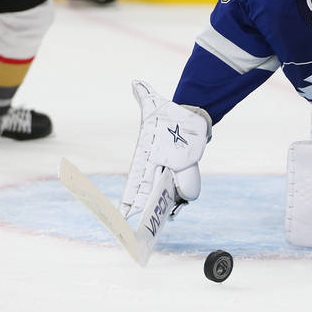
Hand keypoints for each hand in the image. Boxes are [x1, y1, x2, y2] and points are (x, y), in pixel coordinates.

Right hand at [119, 80, 210, 218]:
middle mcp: (157, 167)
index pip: (136, 177)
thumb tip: (135, 82)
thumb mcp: (156, 104)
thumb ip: (145, 94)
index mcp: (146, 155)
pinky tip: (181, 202)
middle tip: (133, 229)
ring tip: (161, 220)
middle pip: (148, 192)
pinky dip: (182, 196)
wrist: (189, 116)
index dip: (130, 194)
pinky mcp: (185, 172)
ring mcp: (171, 172)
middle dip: (142, 210)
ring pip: (167, 193)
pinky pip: (183, 189)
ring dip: (165, 205)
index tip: (122, 211)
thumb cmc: (170, 114)